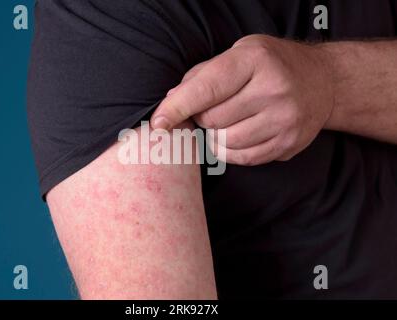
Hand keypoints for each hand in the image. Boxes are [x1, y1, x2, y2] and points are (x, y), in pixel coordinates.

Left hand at [151, 34, 333, 164]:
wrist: (322, 81)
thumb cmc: (272, 64)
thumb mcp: (239, 53)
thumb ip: (203, 75)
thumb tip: (172, 101)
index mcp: (255, 60)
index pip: (206, 89)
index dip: (177, 107)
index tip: (158, 123)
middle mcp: (273, 90)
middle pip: (212, 120)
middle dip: (202, 117)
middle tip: (213, 108)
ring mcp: (284, 120)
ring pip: (225, 143)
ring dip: (215, 136)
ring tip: (227, 121)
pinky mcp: (288, 144)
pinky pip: (243, 158)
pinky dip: (230, 150)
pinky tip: (237, 134)